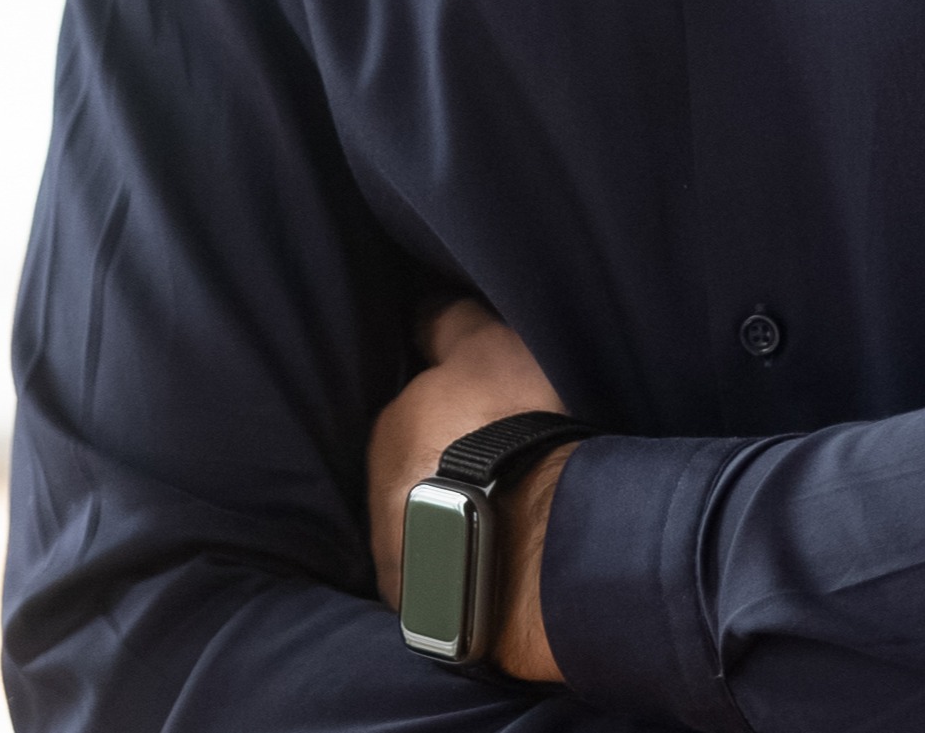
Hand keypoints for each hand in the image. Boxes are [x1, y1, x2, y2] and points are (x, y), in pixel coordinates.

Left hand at [365, 296, 572, 680]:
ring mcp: (401, 560)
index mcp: (389, 428)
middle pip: (416, 476)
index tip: (486, 418)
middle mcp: (379, 496)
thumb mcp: (487, 345)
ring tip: (510, 522)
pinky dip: (470, 571)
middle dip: (446, 472)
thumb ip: (449, 326)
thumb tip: (421, 310)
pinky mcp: (431, 613)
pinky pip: (450, 583)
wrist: (544, 537)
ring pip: (427, 533)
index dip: (450, 414)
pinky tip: (505, 566)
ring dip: (455, 525)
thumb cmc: (518, 427)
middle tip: (503, 469)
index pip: (412, 414)